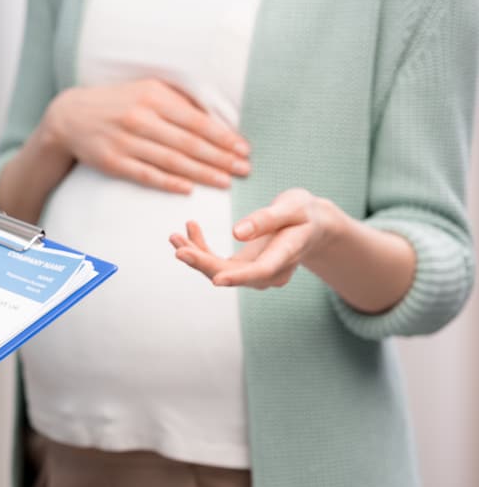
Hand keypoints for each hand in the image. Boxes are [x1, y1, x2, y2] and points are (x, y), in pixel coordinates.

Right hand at [41, 78, 251, 193]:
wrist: (71, 116)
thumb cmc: (119, 102)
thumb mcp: (148, 90)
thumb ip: (179, 102)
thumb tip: (216, 119)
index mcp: (153, 97)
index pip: (196, 120)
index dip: (223, 137)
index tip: (244, 150)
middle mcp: (140, 118)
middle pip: (188, 143)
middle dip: (220, 158)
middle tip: (244, 170)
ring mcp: (125, 142)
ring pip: (171, 161)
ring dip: (202, 173)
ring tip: (225, 182)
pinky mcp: (113, 162)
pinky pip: (146, 175)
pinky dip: (168, 183)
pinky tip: (189, 189)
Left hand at [169, 188, 341, 288]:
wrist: (312, 225)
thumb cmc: (303, 212)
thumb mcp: (291, 207)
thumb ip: (266, 219)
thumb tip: (236, 232)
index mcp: (287, 254)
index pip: (262, 271)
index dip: (239, 276)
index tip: (216, 279)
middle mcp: (272, 272)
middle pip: (233, 274)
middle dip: (203, 262)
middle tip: (178, 248)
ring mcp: (257, 275)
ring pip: (221, 271)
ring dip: (196, 255)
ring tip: (174, 236)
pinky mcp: (245, 269)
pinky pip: (219, 264)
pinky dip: (201, 248)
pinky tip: (189, 229)